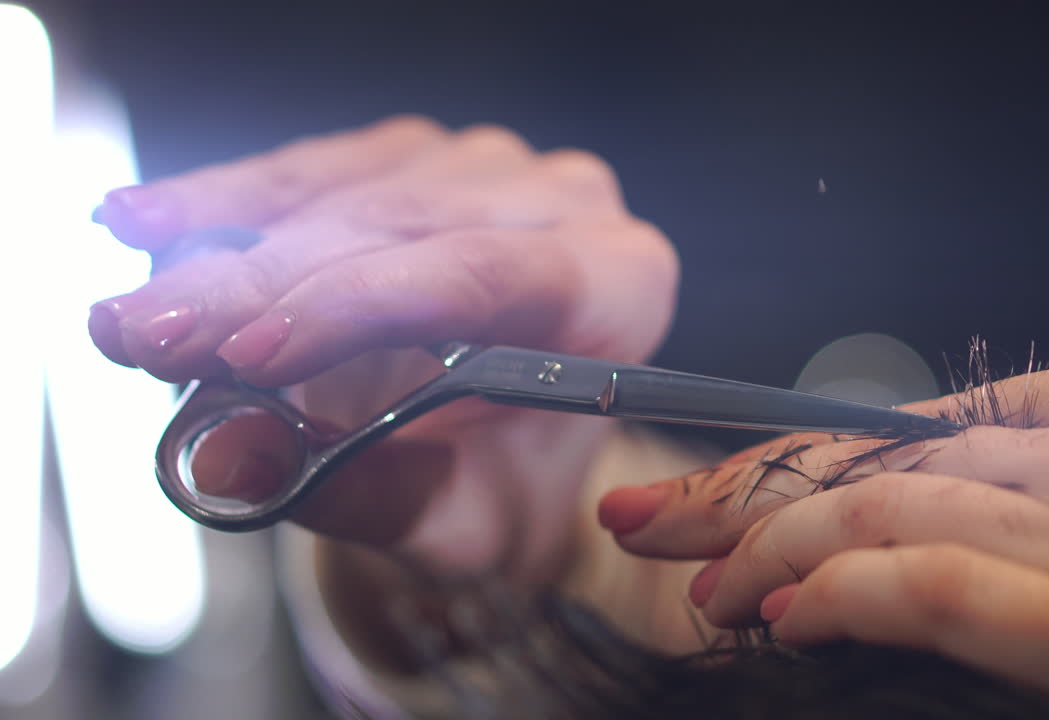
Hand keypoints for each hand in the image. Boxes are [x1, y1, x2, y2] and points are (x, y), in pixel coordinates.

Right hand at [89, 116, 677, 579]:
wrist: (512, 458)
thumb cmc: (505, 490)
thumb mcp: (457, 524)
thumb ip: (361, 493)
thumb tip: (226, 458)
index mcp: (617, 285)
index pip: (485, 277)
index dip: (359, 307)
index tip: (249, 353)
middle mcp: (562, 204)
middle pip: (398, 229)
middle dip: (259, 287)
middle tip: (146, 337)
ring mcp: (487, 167)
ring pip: (340, 189)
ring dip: (221, 248)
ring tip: (130, 312)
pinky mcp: (414, 155)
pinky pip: (308, 171)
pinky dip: (222, 205)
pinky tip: (145, 225)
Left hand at [600, 258, 1048, 718]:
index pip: (913, 425)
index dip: (798, 453)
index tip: (716, 477)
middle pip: (870, 465)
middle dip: (742, 496)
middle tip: (649, 520)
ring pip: (882, 515)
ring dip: (769, 547)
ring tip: (704, 584)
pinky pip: (945, 590)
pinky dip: (850, 591)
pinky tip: (789, 610)